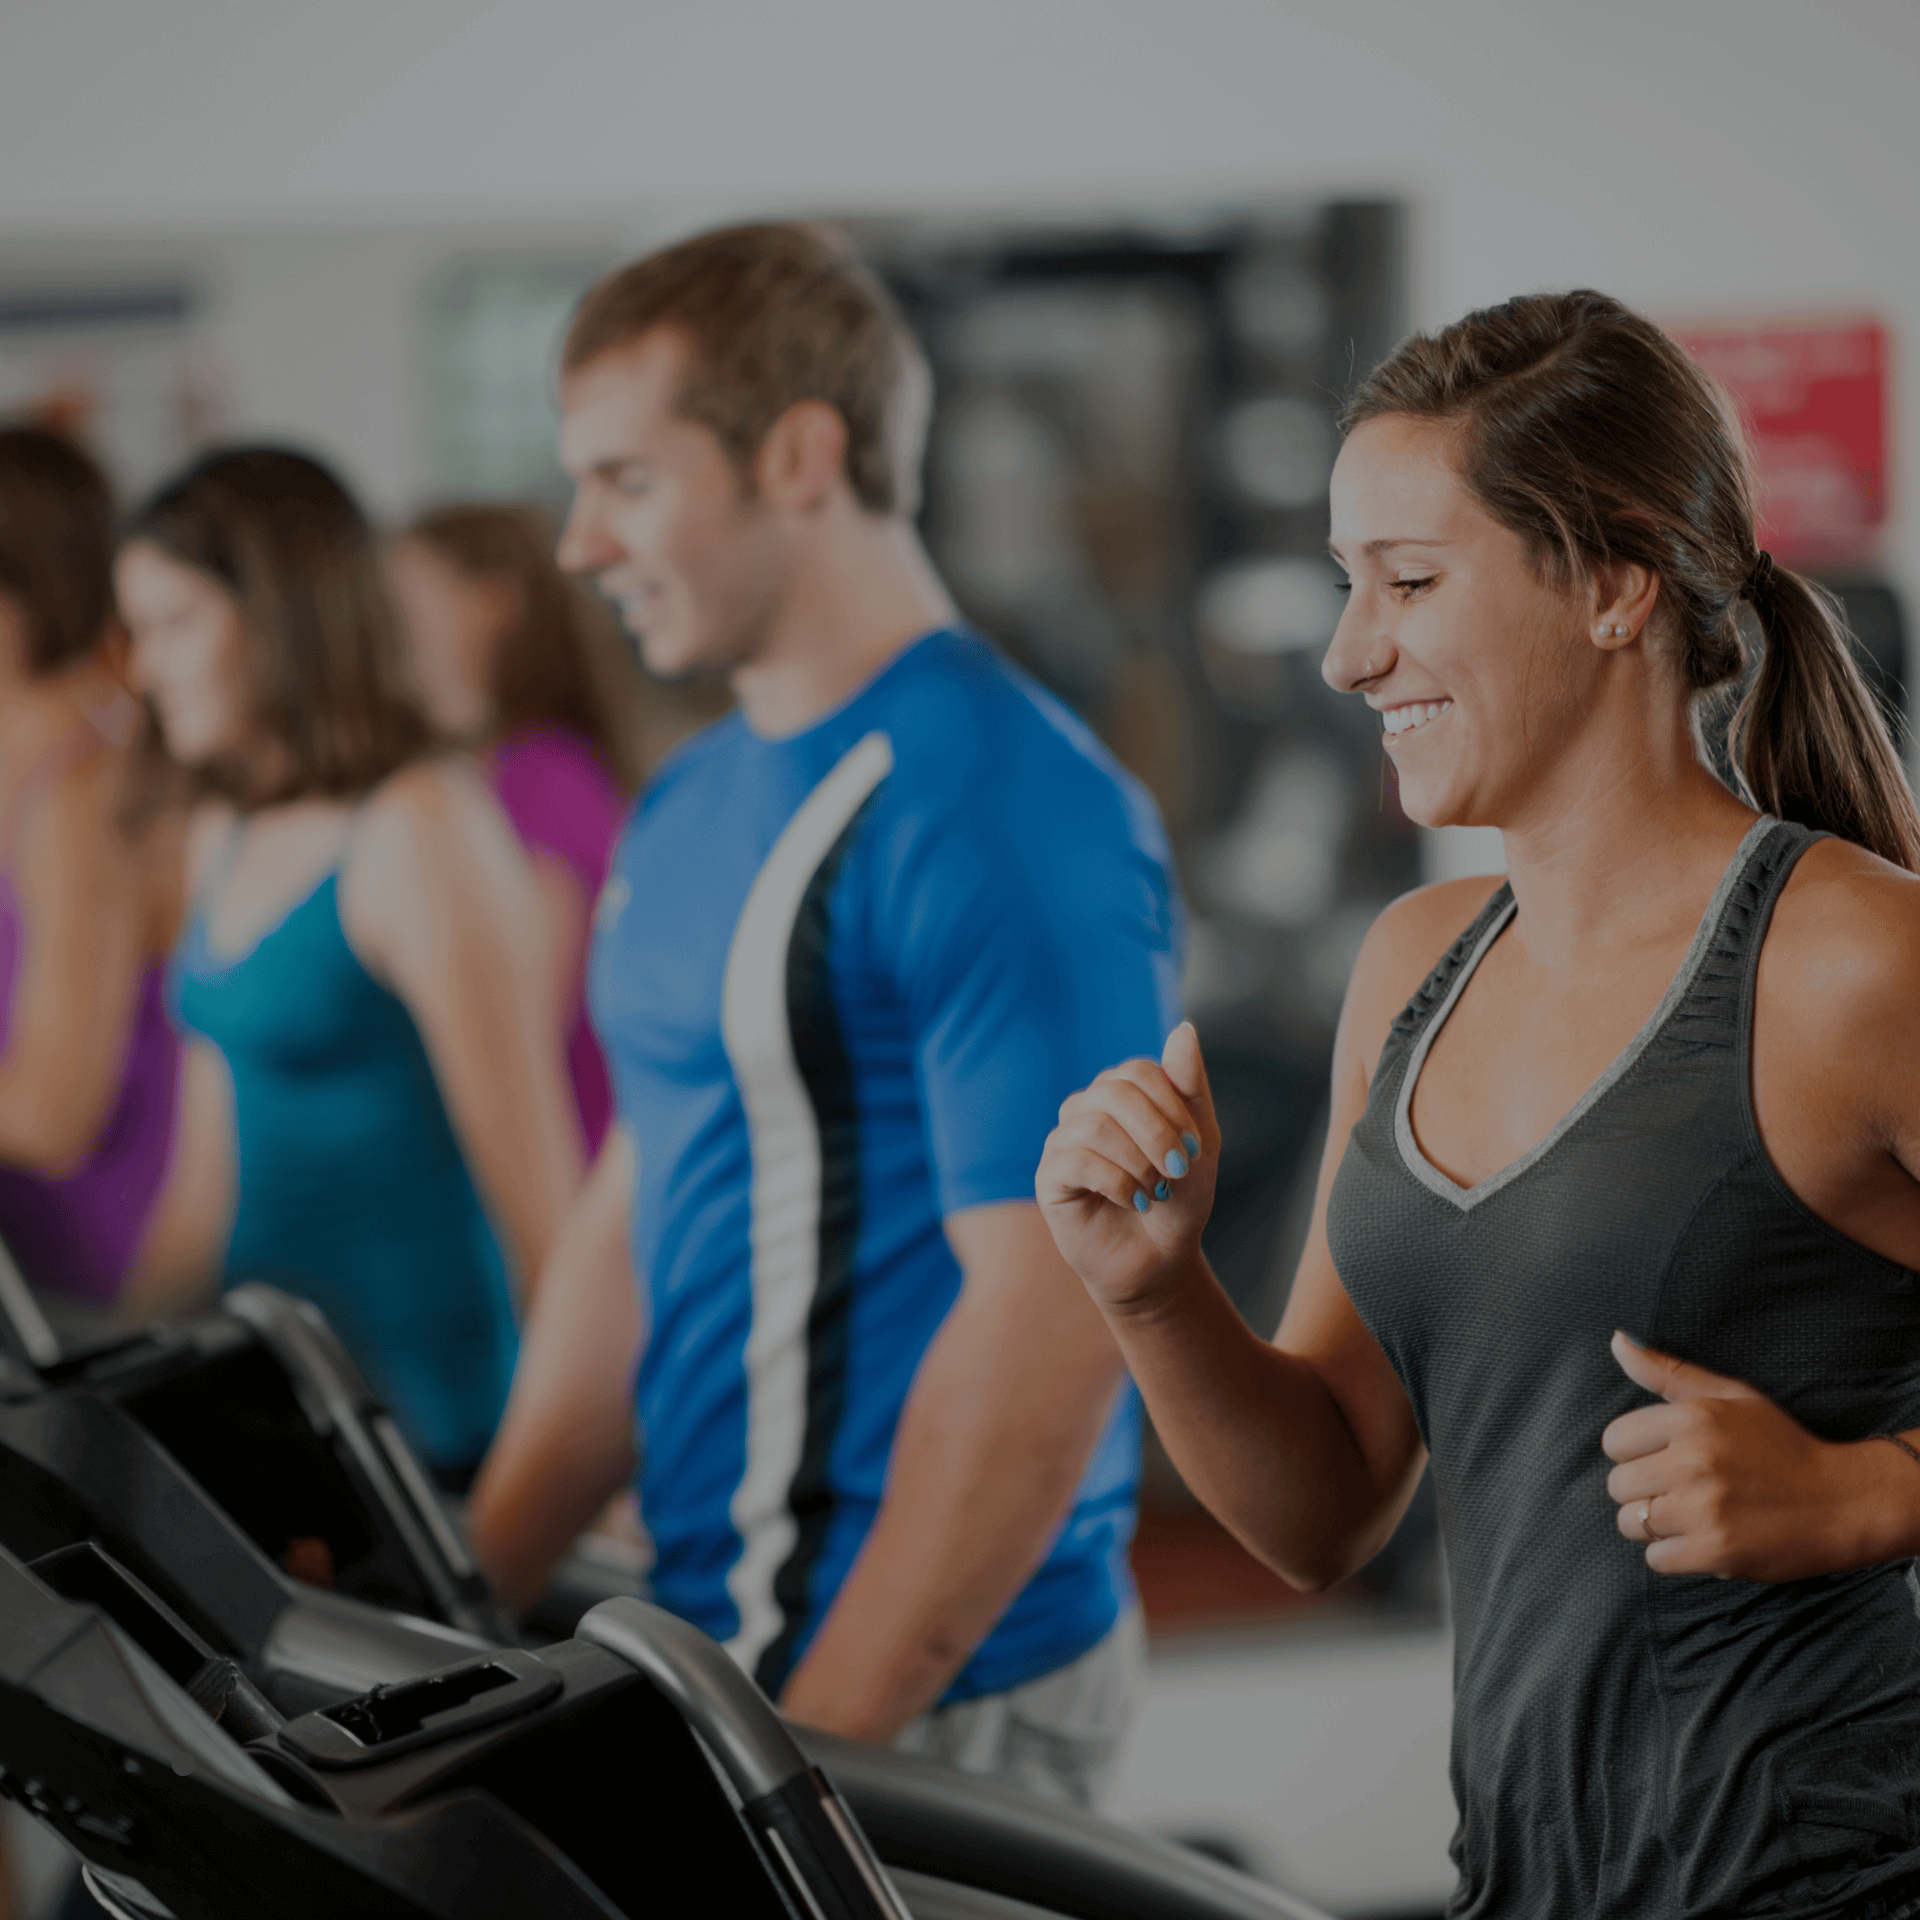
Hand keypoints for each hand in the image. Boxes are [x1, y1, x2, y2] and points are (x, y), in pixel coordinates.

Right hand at [1036, 1021, 1217, 1317]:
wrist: (1161, 1260)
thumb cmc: (1179, 1199)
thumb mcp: (1200, 1139)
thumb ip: (1190, 1085)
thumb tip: (1184, 1027)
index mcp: (1121, 1093)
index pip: (1138, 1071)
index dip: (1171, 1107)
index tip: (1196, 1149)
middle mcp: (1086, 1108)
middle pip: (1114, 1092)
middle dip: (1157, 1133)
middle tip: (1179, 1170)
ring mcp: (1063, 1141)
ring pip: (1095, 1126)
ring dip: (1139, 1163)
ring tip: (1155, 1191)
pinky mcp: (1049, 1177)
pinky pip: (1077, 1161)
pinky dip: (1118, 1183)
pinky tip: (1133, 1201)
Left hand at [1601, 1331, 1900, 1580]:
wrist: (1843, 1502)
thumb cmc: (1781, 1445)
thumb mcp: (1730, 1395)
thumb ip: (1666, 1371)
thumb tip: (1616, 1340)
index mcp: (1692, 1419)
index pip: (1613, 1440)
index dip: (1634, 1453)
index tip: (1663, 1458)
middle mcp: (1693, 1461)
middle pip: (1617, 1484)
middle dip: (1642, 1490)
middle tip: (1680, 1491)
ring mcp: (1704, 1509)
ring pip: (1630, 1523)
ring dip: (1654, 1526)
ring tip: (1691, 1515)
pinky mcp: (1716, 1551)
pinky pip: (1656, 1559)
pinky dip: (1674, 1555)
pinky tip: (1704, 1539)